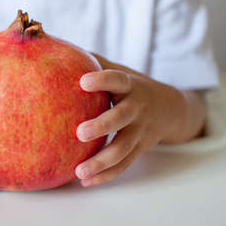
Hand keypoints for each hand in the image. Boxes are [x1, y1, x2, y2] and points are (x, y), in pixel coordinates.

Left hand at [74, 55, 205, 186]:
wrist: (170, 108)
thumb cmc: (131, 87)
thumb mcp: (119, 70)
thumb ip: (94, 61)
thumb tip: (54, 45)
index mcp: (130, 85)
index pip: (118, 80)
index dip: (103, 81)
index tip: (83, 82)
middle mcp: (137, 108)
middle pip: (122, 117)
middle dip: (102, 125)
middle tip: (79, 132)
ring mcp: (141, 131)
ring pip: (124, 148)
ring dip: (102, 161)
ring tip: (79, 171)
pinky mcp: (141, 148)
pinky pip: (125, 164)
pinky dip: (107, 174)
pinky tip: (86, 181)